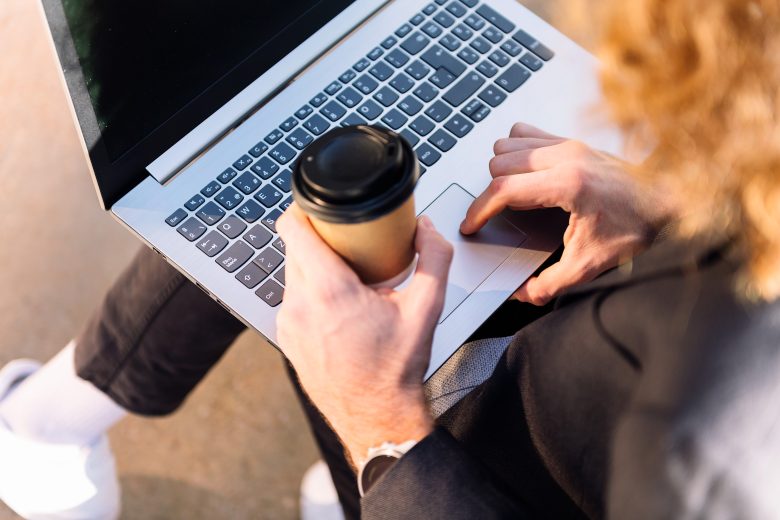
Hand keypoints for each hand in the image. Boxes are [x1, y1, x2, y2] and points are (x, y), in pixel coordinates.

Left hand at [275, 206, 453, 465]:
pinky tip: (337, 306)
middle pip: (294, 248)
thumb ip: (434, 258)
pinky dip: (310, 293)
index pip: (293, 228)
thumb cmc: (396, 368)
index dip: (304, 209)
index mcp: (328, 291)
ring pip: (292, 273)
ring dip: (314, 267)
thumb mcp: (427, 309)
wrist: (376, 417)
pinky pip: (293, 299)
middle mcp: (299, 304)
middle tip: (348, 242)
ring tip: (347, 276)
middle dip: (318, 239)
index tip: (320, 207)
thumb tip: (427, 227)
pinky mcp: (286, 337)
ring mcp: (288, 323)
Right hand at [460, 123, 672, 304]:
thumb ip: (551, 284)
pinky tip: (524, 172)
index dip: (479, 209)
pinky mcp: (573, 140)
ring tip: (507, 194)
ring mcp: (569, 144)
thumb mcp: (590, 265)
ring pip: (508, 142)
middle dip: (490, 192)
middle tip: (495, 216)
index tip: (471, 225)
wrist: (670, 202)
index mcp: (568, 184)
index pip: (504, 188)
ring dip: (500, 168)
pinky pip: (526, 132)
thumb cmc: (636, 226)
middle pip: (499, 162)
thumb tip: (523, 294)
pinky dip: (516, 150)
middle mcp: (566, 157)